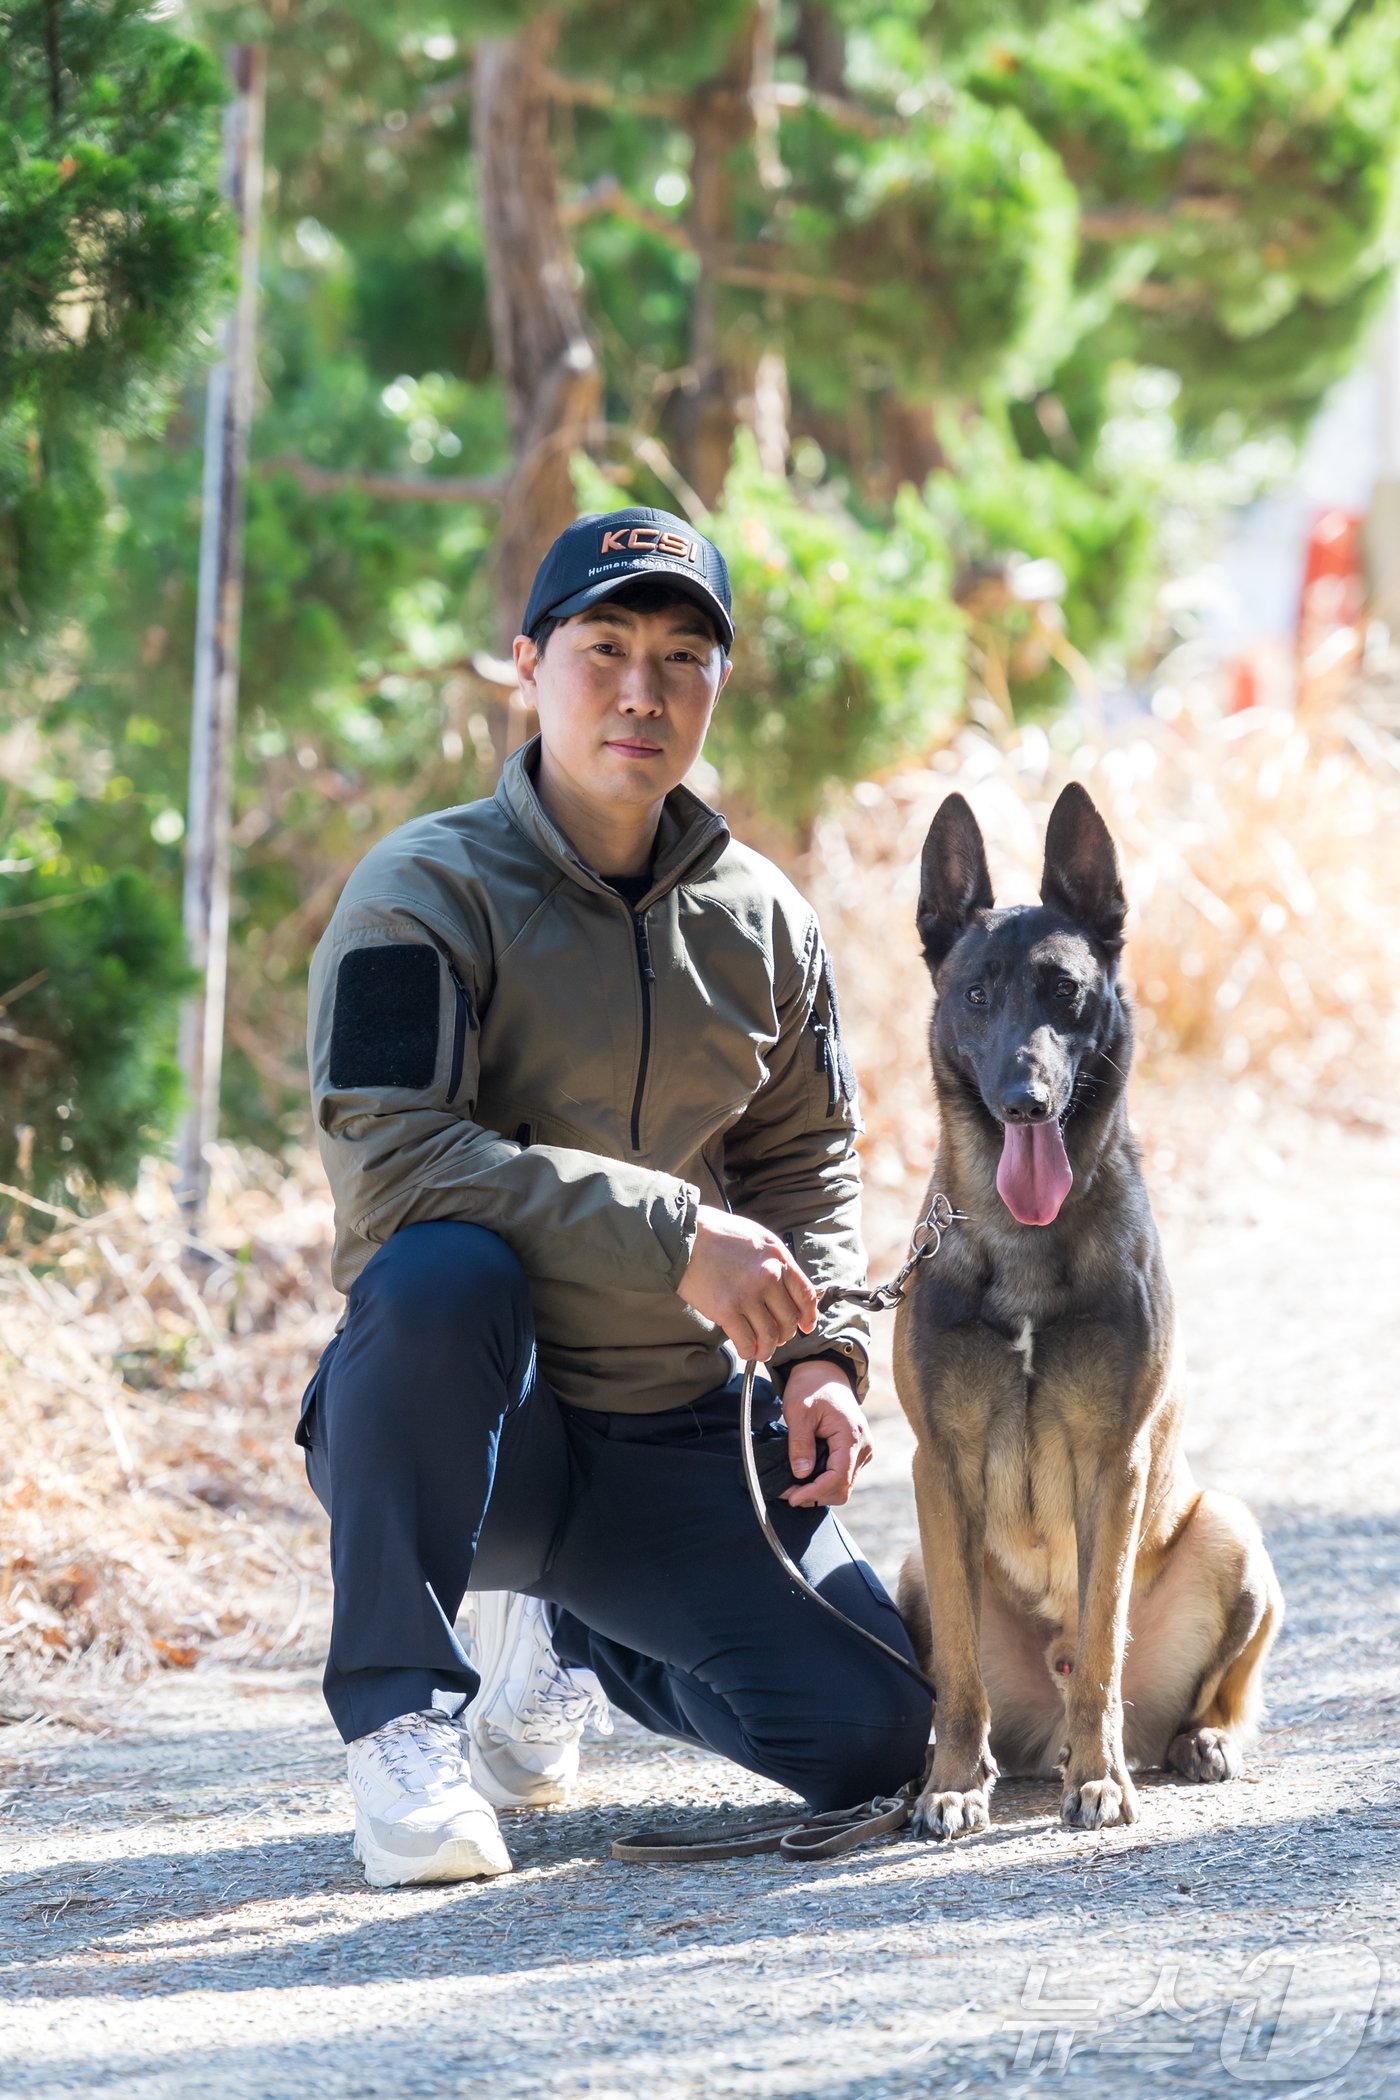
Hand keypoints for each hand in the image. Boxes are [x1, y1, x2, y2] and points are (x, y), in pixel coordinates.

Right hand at [677, 1205, 817, 1359]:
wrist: (684, 1238)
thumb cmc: (717, 1235)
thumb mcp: (756, 1238)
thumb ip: (773, 1261)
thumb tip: (784, 1288)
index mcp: (778, 1258)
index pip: (804, 1294)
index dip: (808, 1315)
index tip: (806, 1325)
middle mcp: (768, 1277)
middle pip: (788, 1319)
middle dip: (785, 1334)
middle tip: (777, 1338)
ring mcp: (748, 1295)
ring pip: (769, 1335)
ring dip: (768, 1348)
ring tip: (762, 1351)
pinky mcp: (727, 1310)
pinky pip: (746, 1341)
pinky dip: (749, 1351)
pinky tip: (746, 1350)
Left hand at [780, 1359, 872, 1507]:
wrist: (825, 1373)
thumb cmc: (812, 1387)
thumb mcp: (799, 1411)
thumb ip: (800, 1443)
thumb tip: (801, 1474)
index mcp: (851, 1436)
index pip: (837, 1478)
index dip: (814, 1492)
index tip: (792, 1498)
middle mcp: (863, 1447)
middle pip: (842, 1488)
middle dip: (815, 1495)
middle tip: (788, 1492)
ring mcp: (862, 1451)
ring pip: (843, 1486)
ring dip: (819, 1491)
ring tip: (793, 1486)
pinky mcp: (857, 1453)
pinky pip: (843, 1476)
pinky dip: (824, 1482)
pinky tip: (806, 1477)